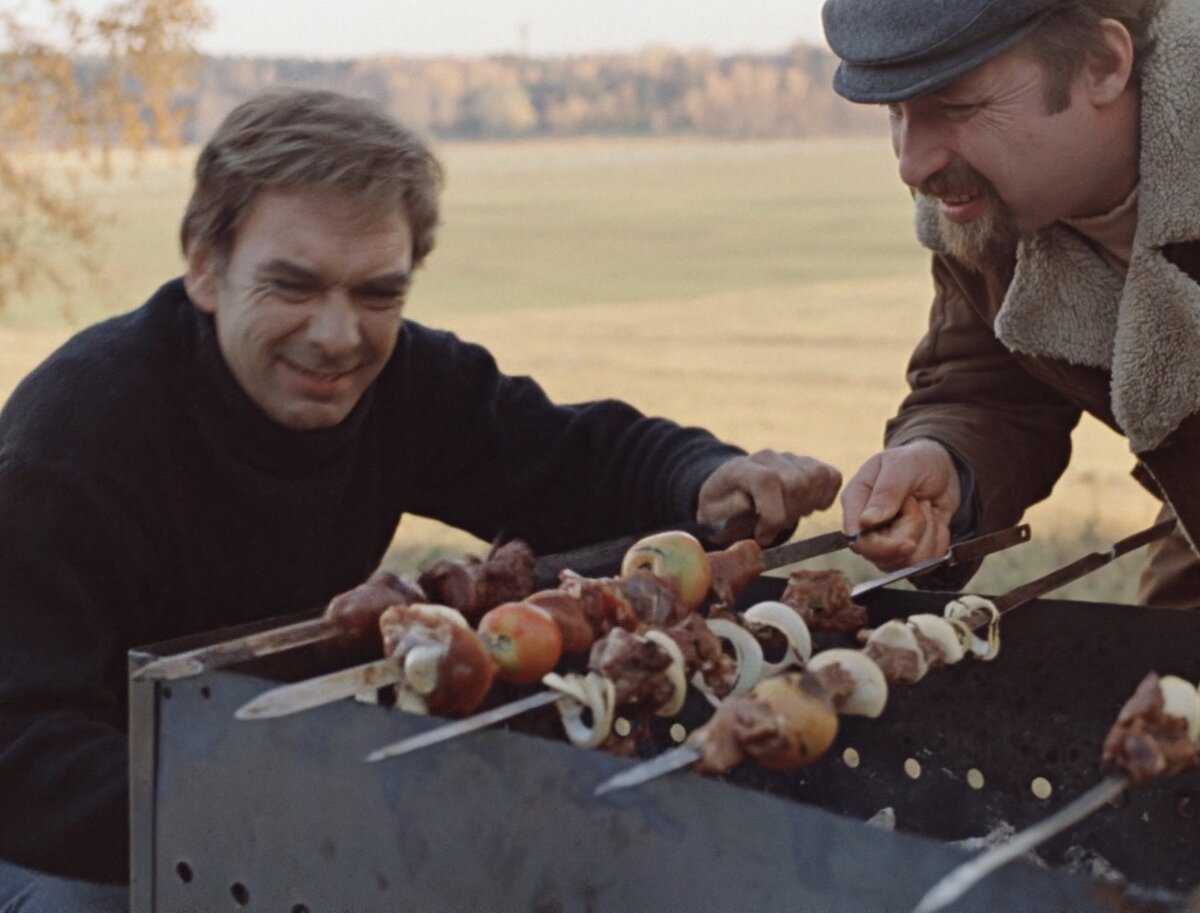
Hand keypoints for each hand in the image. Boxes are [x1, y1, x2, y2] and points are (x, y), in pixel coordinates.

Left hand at [697, 449, 841, 545]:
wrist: (730, 490)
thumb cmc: (720, 507)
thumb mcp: (710, 513)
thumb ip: (724, 509)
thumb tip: (745, 501)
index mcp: (740, 468)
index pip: (768, 481)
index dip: (773, 514)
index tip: (762, 535)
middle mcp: (767, 457)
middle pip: (797, 483)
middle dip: (789, 515)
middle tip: (773, 526)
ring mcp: (790, 458)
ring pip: (817, 477)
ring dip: (808, 505)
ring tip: (789, 514)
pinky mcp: (808, 463)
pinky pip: (831, 476)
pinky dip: (826, 496)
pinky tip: (808, 506)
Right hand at [841, 439, 960, 570]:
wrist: (943, 469)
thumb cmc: (917, 461)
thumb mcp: (903, 465)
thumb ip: (886, 492)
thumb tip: (865, 522)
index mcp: (856, 502)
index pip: (857, 541)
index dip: (882, 548)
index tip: (908, 543)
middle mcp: (866, 526)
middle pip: (884, 556)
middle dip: (913, 531)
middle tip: (919, 502)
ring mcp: (886, 541)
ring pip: (907, 561)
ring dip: (929, 533)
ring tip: (926, 507)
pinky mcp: (907, 551)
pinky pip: (925, 562)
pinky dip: (939, 540)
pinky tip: (935, 520)